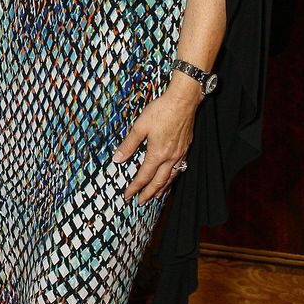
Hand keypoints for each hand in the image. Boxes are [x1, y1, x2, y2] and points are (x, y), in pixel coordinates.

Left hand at [114, 85, 198, 204]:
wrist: (183, 100)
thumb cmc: (161, 111)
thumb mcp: (140, 127)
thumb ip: (129, 144)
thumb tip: (118, 159)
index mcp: (157, 154)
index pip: (144, 176)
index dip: (135, 188)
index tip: (127, 196)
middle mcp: (170, 158)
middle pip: (159, 182)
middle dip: (148, 194)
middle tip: (140, 203)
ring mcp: (180, 154)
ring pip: (171, 177)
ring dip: (162, 188)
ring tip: (156, 196)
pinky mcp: (185, 147)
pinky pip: (179, 168)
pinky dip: (173, 177)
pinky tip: (171, 177)